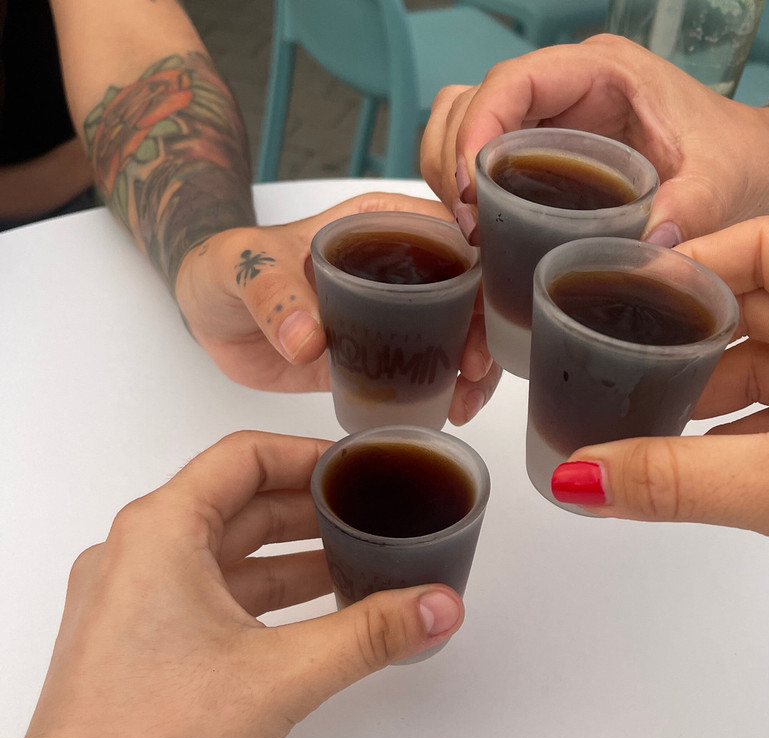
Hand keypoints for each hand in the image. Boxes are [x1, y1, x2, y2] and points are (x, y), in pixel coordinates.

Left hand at [0, 432, 464, 737]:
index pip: (242, 458)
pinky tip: (314, 613)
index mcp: (158, 535)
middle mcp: (137, 557)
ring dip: (292, 554)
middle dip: (310, 508)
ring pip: (228, 553)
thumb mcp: (279, 677)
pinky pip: (214, 595)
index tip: (356, 466)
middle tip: (368, 511)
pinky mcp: (141, 644)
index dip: (307, 455)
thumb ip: (370, 635)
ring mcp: (134, 603)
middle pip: (238, 502)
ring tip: (356, 558)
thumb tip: (435, 606)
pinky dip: (267, 594)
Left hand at [175, 192, 500, 424]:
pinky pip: (428, 370)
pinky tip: (450, 410)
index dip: (478, 274)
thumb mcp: (246, 266)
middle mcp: (401, 265)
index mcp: (382, 223)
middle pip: (469, 291)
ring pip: (458, 334)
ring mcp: (398, 312)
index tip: (474, 316)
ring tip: (467, 401)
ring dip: (475, 368)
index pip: (452, 238)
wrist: (212, 313)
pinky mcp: (384, 354)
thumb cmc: (230, 266)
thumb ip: (274, 294)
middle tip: (475, 372)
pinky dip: (448, 390)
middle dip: (485, 331)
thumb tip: (307, 341)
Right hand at [419, 35, 768, 247]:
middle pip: (471, 103)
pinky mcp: (549, 151)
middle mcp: (567, 87)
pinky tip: (485, 236)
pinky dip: (472, 193)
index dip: (478, 128)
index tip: (472, 190)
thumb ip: (690, 210)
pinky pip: (487, 160)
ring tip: (472, 234)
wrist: (758, 166)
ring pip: (465, 127)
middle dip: (455, 163)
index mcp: (603, 72)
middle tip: (470, 228)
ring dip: (454, 177)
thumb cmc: (741, 157)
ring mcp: (553, 118)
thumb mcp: (723, 183)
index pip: (514, 81)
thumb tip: (643, 249)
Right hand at [548, 217, 768, 718]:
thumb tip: (578, 476)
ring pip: (765, 370)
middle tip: (610, 352)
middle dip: (688, 335)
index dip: (693, 264)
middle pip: (759, 310)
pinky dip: (729, 438)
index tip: (621, 287)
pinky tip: (680, 459)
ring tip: (633, 408)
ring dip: (704, 393)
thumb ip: (681, 479)